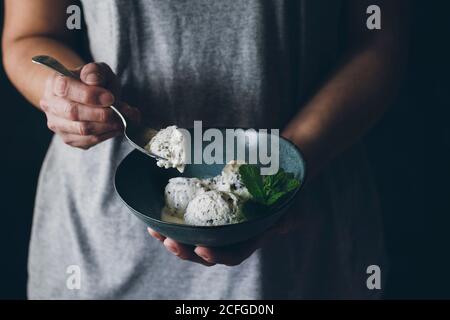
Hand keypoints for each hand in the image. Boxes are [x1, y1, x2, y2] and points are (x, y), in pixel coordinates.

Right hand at [40, 62, 139, 148]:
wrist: (87, 96)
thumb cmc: (93, 82)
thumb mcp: (98, 70)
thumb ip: (96, 72)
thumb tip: (94, 81)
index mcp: (54, 82)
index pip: (66, 88)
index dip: (89, 95)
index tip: (110, 98)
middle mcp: (51, 104)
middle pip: (72, 112)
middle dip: (100, 114)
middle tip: (119, 112)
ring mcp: (57, 124)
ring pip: (81, 130)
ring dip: (106, 126)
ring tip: (121, 120)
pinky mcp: (68, 138)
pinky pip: (87, 141)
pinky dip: (106, 135)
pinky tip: (115, 128)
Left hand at [147, 207, 300, 266]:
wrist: (274, 173)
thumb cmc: (284, 192)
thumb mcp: (292, 204)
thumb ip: (289, 216)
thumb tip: (282, 224)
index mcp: (248, 239)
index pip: (232, 255)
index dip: (217, 256)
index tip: (201, 249)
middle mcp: (229, 235)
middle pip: (204, 252)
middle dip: (185, 251)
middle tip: (170, 242)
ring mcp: (215, 224)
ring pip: (191, 239)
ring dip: (171, 239)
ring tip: (156, 232)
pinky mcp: (204, 210)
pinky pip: (185, 220)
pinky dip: (169, 221)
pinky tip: (154, 217)